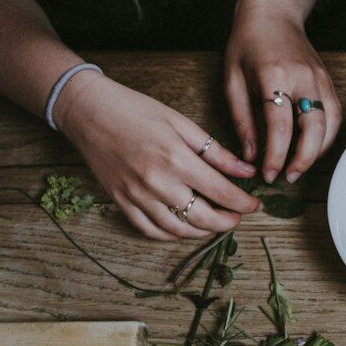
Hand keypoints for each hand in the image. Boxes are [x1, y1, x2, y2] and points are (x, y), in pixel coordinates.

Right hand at [57, 76, 261, 240]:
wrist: (89, 112)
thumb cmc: (137, 111)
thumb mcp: (182, 123)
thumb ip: (216, 152)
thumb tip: (246, 172)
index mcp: (177, 159)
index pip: (221, 192)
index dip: (244, 204)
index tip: (256, 206)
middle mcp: (157, 183)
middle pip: (202, 218)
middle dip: (227, 223)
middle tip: (238, 218)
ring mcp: (136, 196)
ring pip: (177, 229)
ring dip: (202, 232)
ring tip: (216, 223)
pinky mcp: (120, 202)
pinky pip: (149, 230)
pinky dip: (171, 234)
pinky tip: (185, 227)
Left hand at [224, 11, 341, 183]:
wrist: (272, 14)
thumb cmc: (246, 45)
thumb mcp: (232, 80)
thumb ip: (241, 119)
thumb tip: (251, 155)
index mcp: (274, 76)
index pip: (280, 125)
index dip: (276, 155)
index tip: (268, 174)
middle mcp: (303, 78)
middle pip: (314, 127)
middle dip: (303, 159)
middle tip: (287, 177)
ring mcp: (320, 78)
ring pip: (330, 123)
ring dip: (318, 151)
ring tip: (299, 168)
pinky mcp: (328, 81)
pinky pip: (335, 114)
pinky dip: (327, 136)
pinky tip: (312, 148)